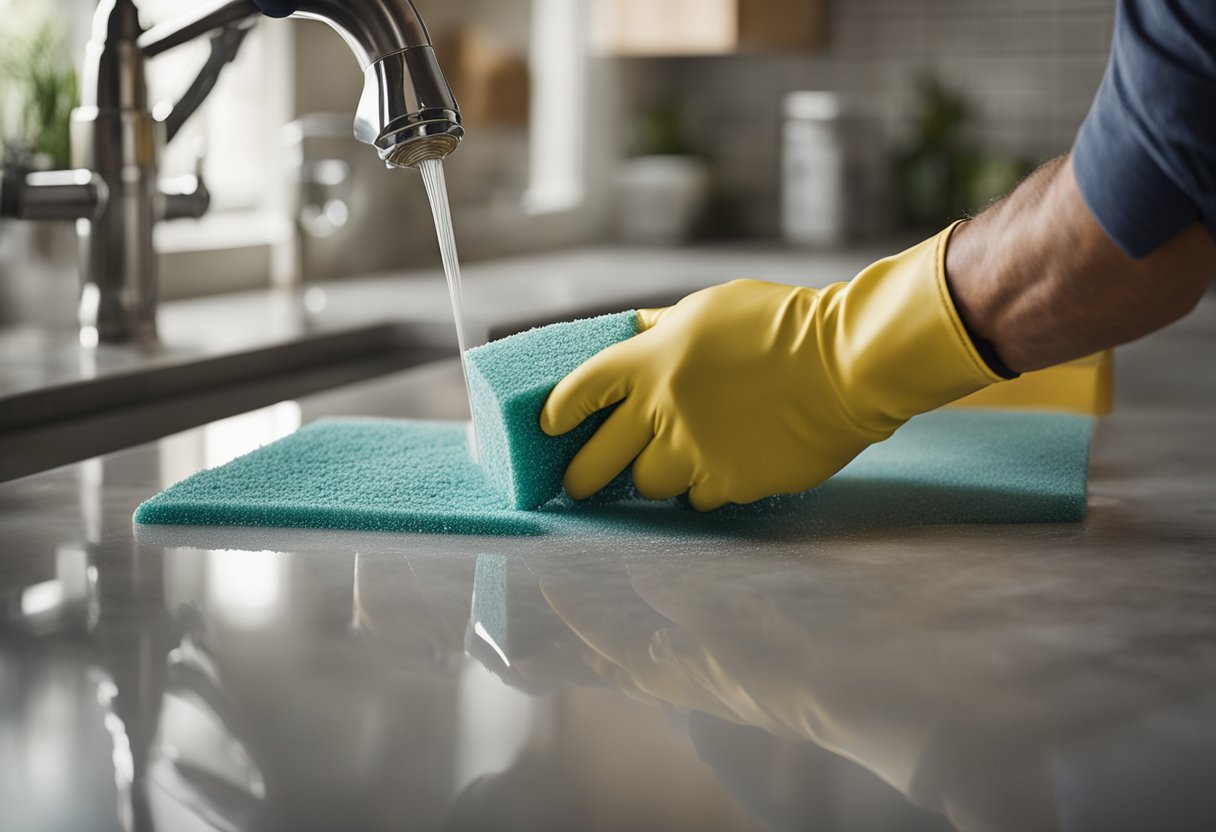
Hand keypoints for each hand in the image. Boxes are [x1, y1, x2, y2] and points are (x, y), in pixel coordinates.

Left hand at [540, 225, 1002, 510]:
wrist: (844, 364)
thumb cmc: (783, 324)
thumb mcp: (713, 307)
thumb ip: (665, 329)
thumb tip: (636, 332)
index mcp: (651, 359)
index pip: (582, 388)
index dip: (560, 410)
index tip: (549, 424)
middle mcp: (661, 409)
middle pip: (597, 458)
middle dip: (580, 476)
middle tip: (576, 484)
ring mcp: (693, 451)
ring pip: (647, 483)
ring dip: (653, 476)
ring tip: (673, 463)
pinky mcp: (728, 483)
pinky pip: (697, 498)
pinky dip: (703, 486)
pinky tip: (723, 467)